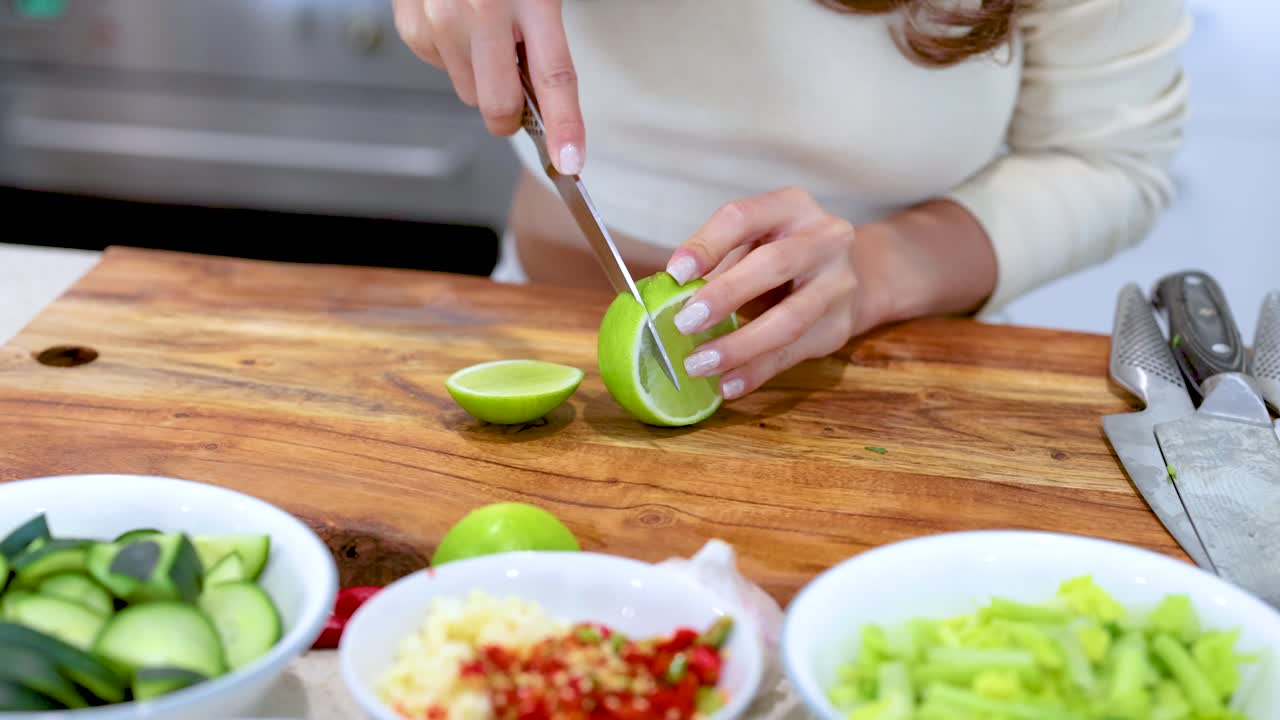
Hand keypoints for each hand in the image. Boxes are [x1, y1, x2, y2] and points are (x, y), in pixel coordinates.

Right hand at [391, 0, 584, 173]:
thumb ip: (544, 41)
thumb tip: (544, 106)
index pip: (554, 76)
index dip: (564, 126)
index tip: (570, 161)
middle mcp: (482, 11)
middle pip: (499, 105)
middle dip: (510, 115)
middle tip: (517, 97)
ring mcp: (440, 20)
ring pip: (468, 94)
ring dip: (480, 77)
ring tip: (483, 31)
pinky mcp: (412, 26)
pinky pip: (440, 69)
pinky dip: (453, 56)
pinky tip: (457, 23)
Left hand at [662, 187, 894, 400]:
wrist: (845, 276)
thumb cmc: (779, 253)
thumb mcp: (752, 241)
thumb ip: (715, 260)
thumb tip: (663, 295)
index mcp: (791, 206)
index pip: (744, 217)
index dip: (707, 244)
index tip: (675, 274)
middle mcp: (825, 239)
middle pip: (774, 264)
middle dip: (726, 294)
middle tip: (684, 323)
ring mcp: (838, 283)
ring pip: (790, 318)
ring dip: (740, 345)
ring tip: (699, 364)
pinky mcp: (838, 326)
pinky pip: (794, 353)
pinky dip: (756, 372)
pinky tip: (727, 384)